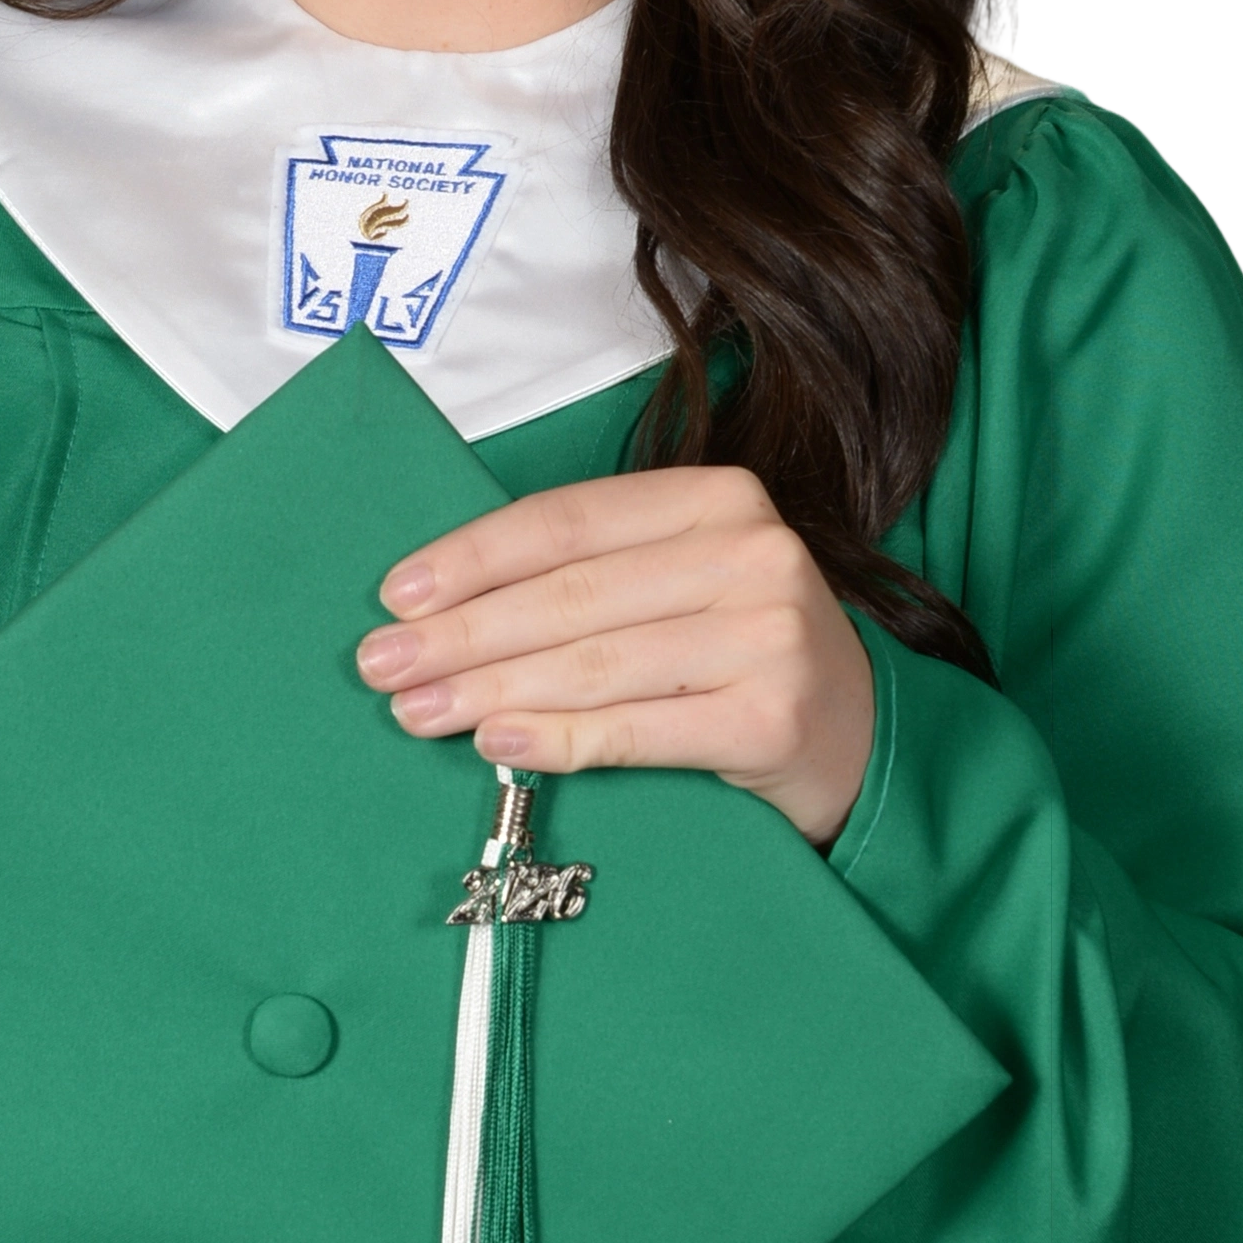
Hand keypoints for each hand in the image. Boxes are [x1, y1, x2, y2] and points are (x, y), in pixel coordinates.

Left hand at [357, 468, 875, 848]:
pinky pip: (636, 730)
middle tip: (382, 664)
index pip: (568, 520)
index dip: (472, 558)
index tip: (396, 595)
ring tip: (417, 711)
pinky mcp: (772, 718)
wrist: (860, 736)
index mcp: (718, 498)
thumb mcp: (683, 580)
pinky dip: (556, 739)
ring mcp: (769, 636)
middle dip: (461, 633)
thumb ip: (593, 573)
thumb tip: (442, 604)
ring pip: (594, 662)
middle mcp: (752, 553)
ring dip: (489, 691)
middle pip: (571, 594)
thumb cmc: (739, 651)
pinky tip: (496, 744)